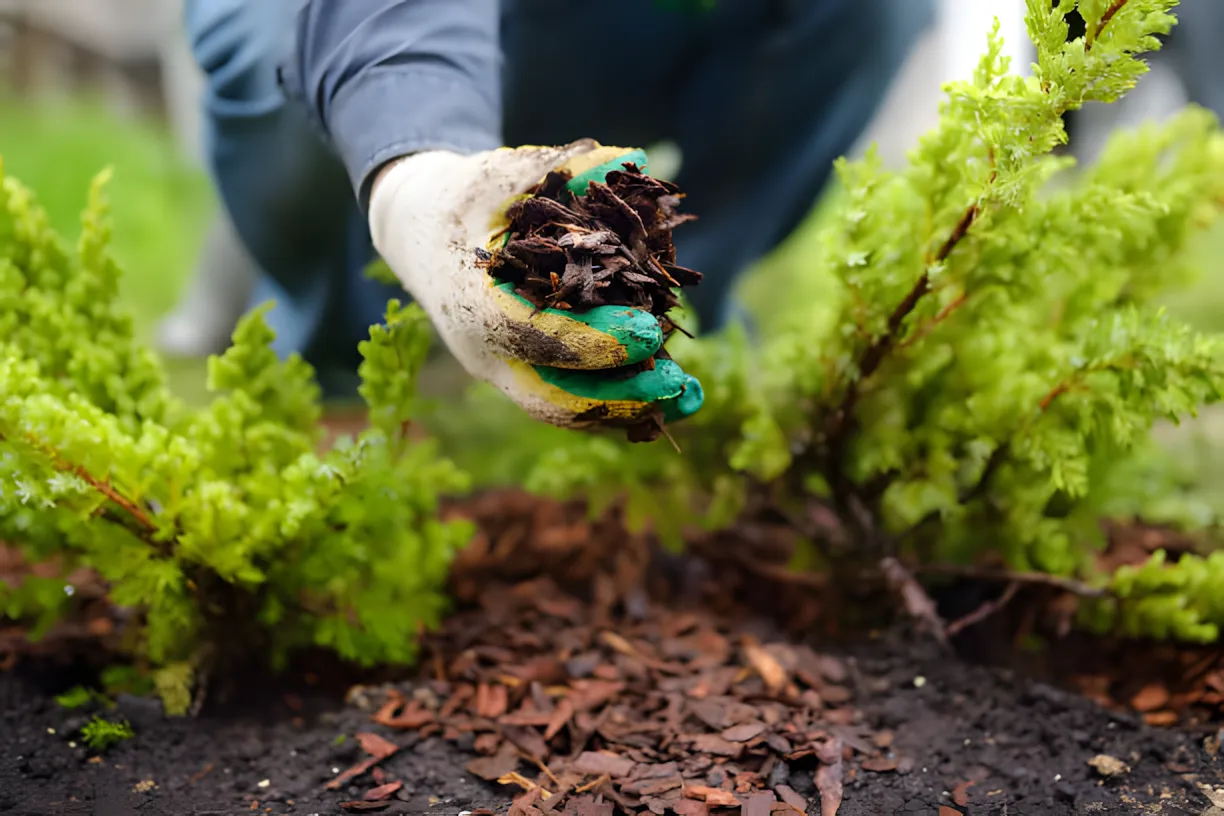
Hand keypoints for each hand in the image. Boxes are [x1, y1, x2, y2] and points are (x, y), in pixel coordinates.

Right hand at [368, 139, 703, 431]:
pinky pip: (569, 399)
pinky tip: (664, 393)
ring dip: (626, 409)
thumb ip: (561, 167)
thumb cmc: (461, 197)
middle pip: (551, 396)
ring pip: (563, 408)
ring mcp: (501, 369)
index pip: (533, 336)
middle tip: (678, 384)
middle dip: (618, 397)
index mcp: (471, 303)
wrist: (417, 231)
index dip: (593, 340)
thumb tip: (633, 160)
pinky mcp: (520, 373)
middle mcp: (483, 350)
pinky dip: (615, 402)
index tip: (650, 332)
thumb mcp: (499, 173)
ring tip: (686, 398)